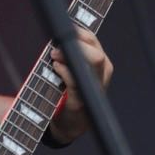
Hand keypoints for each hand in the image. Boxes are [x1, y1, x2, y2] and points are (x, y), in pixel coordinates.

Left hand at [49, 28, 112, 145]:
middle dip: (76, 43)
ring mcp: (94, 88)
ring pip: (93, 62)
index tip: (60, 30)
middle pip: (96, 51)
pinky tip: (56, 68)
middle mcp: (102, 74)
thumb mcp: (72, 70)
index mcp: (100, 63)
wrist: (68, 124)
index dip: (77, 32)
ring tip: (54, 55)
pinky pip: (76, 82)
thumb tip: (53, 37)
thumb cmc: (69, 93)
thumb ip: (69, 54)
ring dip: (69, 55)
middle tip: (56, 45)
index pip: (92, 40)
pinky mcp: (82, 101)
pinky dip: (65, 72)